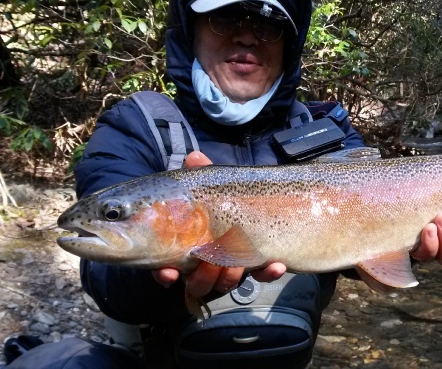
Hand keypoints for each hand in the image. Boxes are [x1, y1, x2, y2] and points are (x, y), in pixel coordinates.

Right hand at [152, 151, 287, 295]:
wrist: (257, 205)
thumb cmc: (220, 200)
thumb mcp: (210, 187)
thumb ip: (202, 175)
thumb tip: (195, 157)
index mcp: (186, 248)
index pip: (167, 269)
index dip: (165, 274)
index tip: (169, 273)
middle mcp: (204, 264)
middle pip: (197, 283)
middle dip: (203, 278)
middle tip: (209, 264)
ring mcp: (230, 269)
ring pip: (224, 284)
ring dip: (230, 278)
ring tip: (238, 265)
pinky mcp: (255, 268)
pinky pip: (260, 277)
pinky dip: (268, 273)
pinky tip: (277, 266)